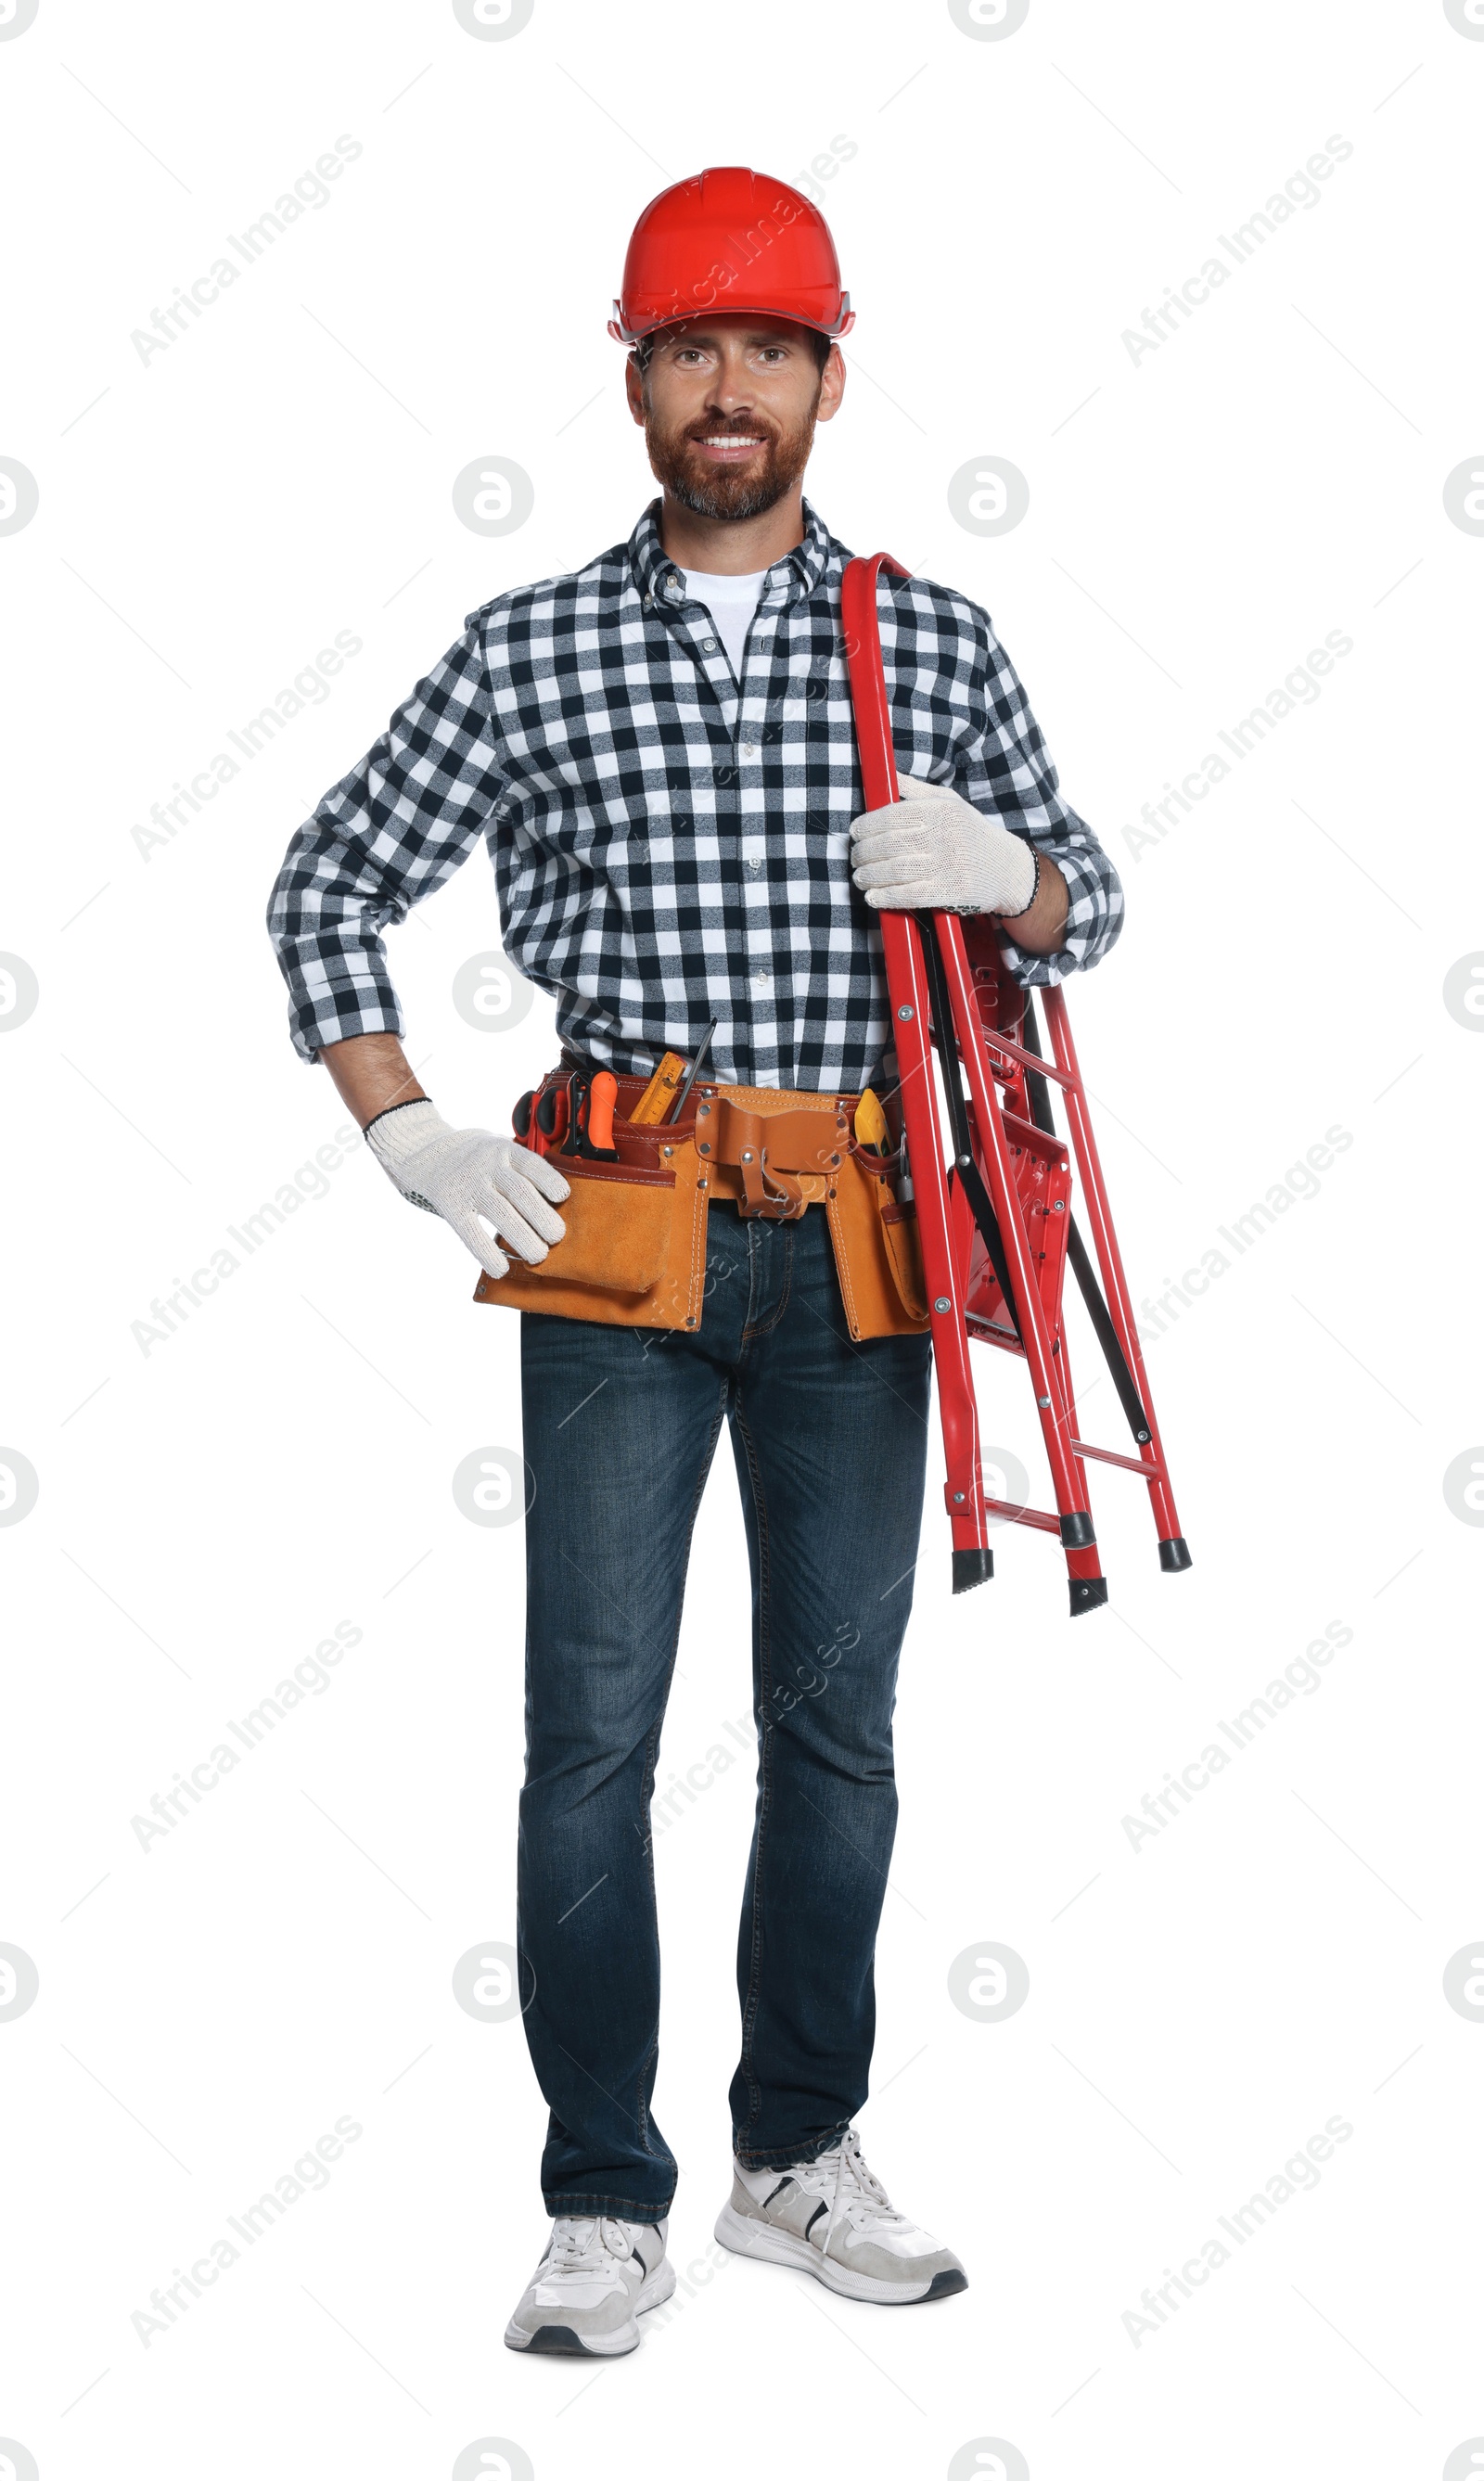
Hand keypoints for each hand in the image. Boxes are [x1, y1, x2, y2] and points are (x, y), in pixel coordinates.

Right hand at [365, 1099, 569, 1279]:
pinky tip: (500, 1268)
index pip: (531, 1163)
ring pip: (499, 1212)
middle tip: (557, 1237)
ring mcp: (467, 1184)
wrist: (424, 1152)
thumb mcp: (497, 1148)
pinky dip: (486, 1252)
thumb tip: (557, 1201)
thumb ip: (520, 1168)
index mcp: (503, 1149)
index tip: (563, 1197)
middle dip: (541, 1216)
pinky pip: (470, 1231)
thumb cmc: (475, 1157)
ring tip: (539, 1256)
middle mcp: (487, 1164)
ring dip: (522, 1236)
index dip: (549, 1180)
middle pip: (519, 1191)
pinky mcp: (450, 1204)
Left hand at [850, 775, 1037, 916]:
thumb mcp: (951, 802)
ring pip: (895, 870)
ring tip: (860, 878)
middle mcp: (944, 834)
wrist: (1008, 869)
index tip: (855, 833)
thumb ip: (916, 790)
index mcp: (941, 809)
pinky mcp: (951, 891)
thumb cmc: (972, 833)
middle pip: (889, 844)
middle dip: (863, 853)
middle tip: (855, 859)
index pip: (892, 815)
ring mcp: (948, 864)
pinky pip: (910, 894)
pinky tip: (874, 896)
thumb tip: (888, 776)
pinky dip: (886, 897)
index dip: (867, 826)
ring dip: (869, 876)